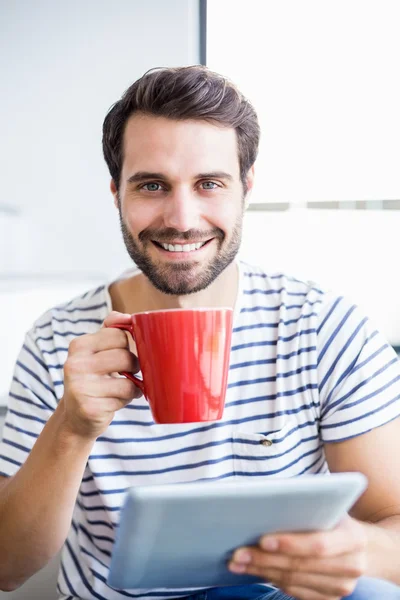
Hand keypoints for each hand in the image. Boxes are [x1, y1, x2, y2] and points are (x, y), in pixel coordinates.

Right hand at [61, 311, 141, 440]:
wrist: (75, 418)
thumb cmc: (93, 379)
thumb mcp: (96, 352)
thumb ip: (110, 329)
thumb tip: (128, 317)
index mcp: (78, 346)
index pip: (119, 334)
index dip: (129, 344)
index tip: (124, 353)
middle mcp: (75, 365)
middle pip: (125, 356)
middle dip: (134, 365)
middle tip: (129, 372)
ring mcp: (81, 387)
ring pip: (128, 380)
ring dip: (133, 385)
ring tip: (124, 387)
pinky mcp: (90, 408)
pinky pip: (125, 397)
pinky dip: (128, 399)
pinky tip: (117, 400)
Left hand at [229, 517, 367, 599]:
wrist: (363, 547)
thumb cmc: (335, 518)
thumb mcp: (328, 505)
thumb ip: (306, 506)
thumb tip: (265, 504)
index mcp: (353, 537)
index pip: (319, 545)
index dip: (290, 544)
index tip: (262, 539)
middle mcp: (352, 566)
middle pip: (301, 566)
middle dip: (265, 560)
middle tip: (237, 553)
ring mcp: (342, 587)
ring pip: (294, 581)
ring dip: (262, 572)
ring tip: (238, 562)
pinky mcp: (330, 599)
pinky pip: (296, 593)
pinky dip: (273, 580)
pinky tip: (255, 571)